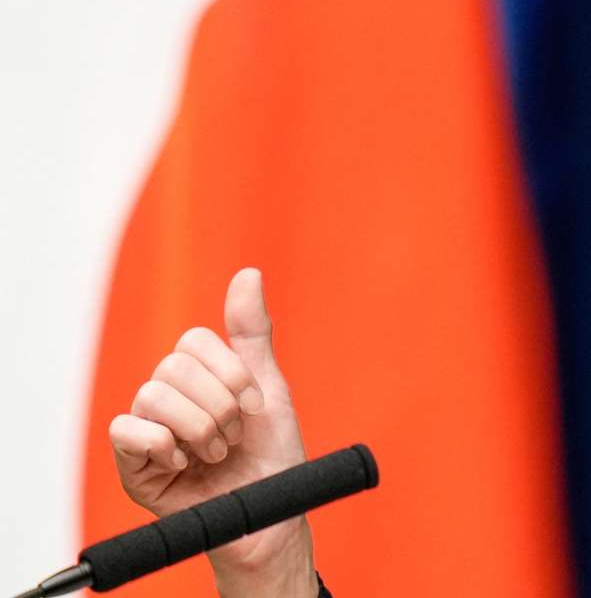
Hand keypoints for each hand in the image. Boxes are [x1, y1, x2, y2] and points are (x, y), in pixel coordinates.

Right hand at [108, 267, 317, 595]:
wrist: (268, 510)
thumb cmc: (271, 453)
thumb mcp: (269, 386)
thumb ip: (252, 332)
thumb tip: (248, 272)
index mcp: (199, 374)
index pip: (193, 341)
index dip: (231, 372)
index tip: (256, 405)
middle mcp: (168, 395)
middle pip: (174, 367)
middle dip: (220, 405)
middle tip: (235, 436)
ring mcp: (148, 427)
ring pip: (153, 395)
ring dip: (200, 429)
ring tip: (217, 454)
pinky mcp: (132, 463)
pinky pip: (126, 430)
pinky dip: (163, 444)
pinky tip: (183, 463)